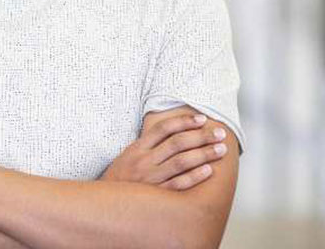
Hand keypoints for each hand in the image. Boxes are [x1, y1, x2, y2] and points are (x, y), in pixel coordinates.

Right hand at [99, 113, 227, 189]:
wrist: (104, 204)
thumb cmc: (121, 178)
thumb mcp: (128, 155)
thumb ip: (148, 144)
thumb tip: (173, 131)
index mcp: (138, 148)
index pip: (164, 129)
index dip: (184, 122)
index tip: (202, 119)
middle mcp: (144, 161)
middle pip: (177, 143)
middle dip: (201, 137)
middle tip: (220, 134)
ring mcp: (150, 178)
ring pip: (181, 162)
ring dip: (203, 154)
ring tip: (220, 149)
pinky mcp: (156, 196)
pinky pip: (178, 185)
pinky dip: (194, 177)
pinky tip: (208, 171)